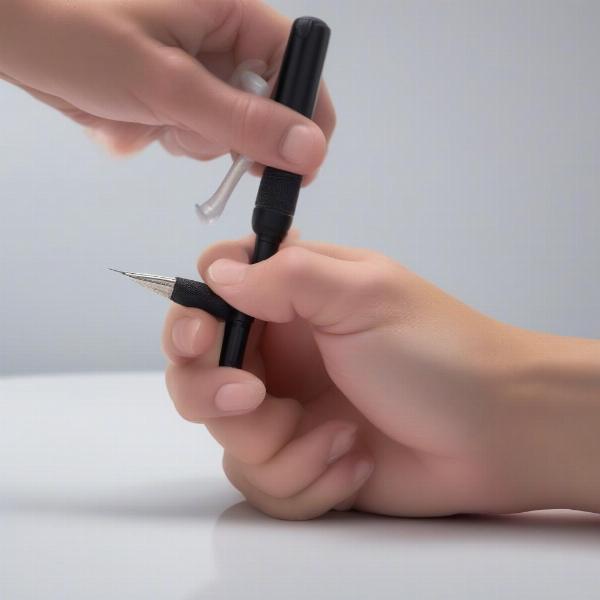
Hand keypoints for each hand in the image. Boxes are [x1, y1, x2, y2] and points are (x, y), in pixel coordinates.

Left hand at [0, 0, 333, 177]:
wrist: (10, 34)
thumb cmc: (76, 34)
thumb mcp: (169, 83)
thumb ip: (244, 120)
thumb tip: (309, 150)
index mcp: (230, 13)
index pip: (294, 64)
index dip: (305, 114)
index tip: (300, 163)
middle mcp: (220, 39)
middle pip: (265, 102)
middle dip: (237, 132)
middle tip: (201, 136)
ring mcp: (196, 69)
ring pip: (230, 125)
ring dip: (199, 138)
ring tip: (157, 122)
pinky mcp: (175, 93)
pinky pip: (198, 130)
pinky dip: (177, 138)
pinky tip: (144, 124)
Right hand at [162, 235, 599, 519]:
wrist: (494, 434)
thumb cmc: (436, 352)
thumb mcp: (363, 295)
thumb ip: (285, 276)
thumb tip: (218, 275)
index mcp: (290, 298)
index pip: (211, 293)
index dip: (192, 315)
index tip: (203, 336)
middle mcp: (279, 352)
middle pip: (196, 372)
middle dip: (212, 393)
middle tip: (253, 399)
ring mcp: (288, 409)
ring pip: (228, 437)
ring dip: (281, 447)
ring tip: (343, 439)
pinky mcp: (301, 461)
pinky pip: (264, 482)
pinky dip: (307, 481)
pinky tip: (353, 464)